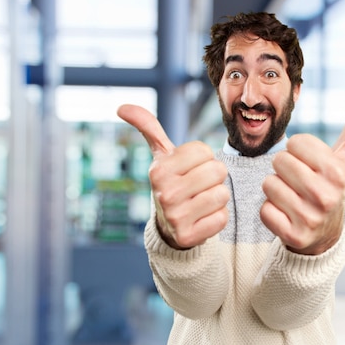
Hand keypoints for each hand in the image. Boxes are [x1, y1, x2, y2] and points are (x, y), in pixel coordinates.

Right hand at [117, 104, 229, 248]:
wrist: (169, 226)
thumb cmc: (172, 182)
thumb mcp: (161, 156)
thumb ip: (148, 128)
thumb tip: (122, 107)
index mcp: (159, 170)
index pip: (204, 151)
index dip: (203, 159)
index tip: (190, 169)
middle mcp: (164, 193)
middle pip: (217, 170)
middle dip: (213, 177)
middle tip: (198, 186)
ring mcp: (176, 217)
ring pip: (222, 194)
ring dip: (216, 198)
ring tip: (200, 202)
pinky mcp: (188, 237)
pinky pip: (222, 218)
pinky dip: (216, 218)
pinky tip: (201, 219)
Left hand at [260, 99, 344, 254]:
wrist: (325, 234)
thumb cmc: (329, 186)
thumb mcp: (343, 159)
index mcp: (338, 173)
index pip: (295, 142)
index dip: (297, 151)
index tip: (308, 164)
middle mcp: (326, 197)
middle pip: (279, 161)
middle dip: (283, 168)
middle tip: (297, 181)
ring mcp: (309, 218)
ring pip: (268, 184)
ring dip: (275, 189)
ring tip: (291, 197)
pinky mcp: (292, 236)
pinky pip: (264, 210)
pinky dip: (270, 211)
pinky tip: (286, 215)